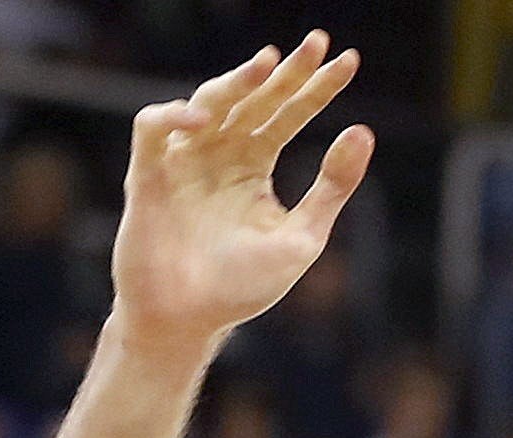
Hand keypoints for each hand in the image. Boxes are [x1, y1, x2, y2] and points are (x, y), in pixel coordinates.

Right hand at [113, 34, 371, 355]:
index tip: (349, 60)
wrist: (189, 320)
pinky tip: (204, 117)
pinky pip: (152, 130)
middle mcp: (220, 153)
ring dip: (237, 83)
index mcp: (254, 165)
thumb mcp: (303, 235)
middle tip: (317, 42)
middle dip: (286, 72)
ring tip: (269, 65)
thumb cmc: (243, 285)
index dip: (317, 87)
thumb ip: (333, 186)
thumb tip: (363, 130)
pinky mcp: (148, 174)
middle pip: (256, 100)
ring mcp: (183, 159)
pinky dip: (173, 117)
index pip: (290, 114)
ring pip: (209, 103)